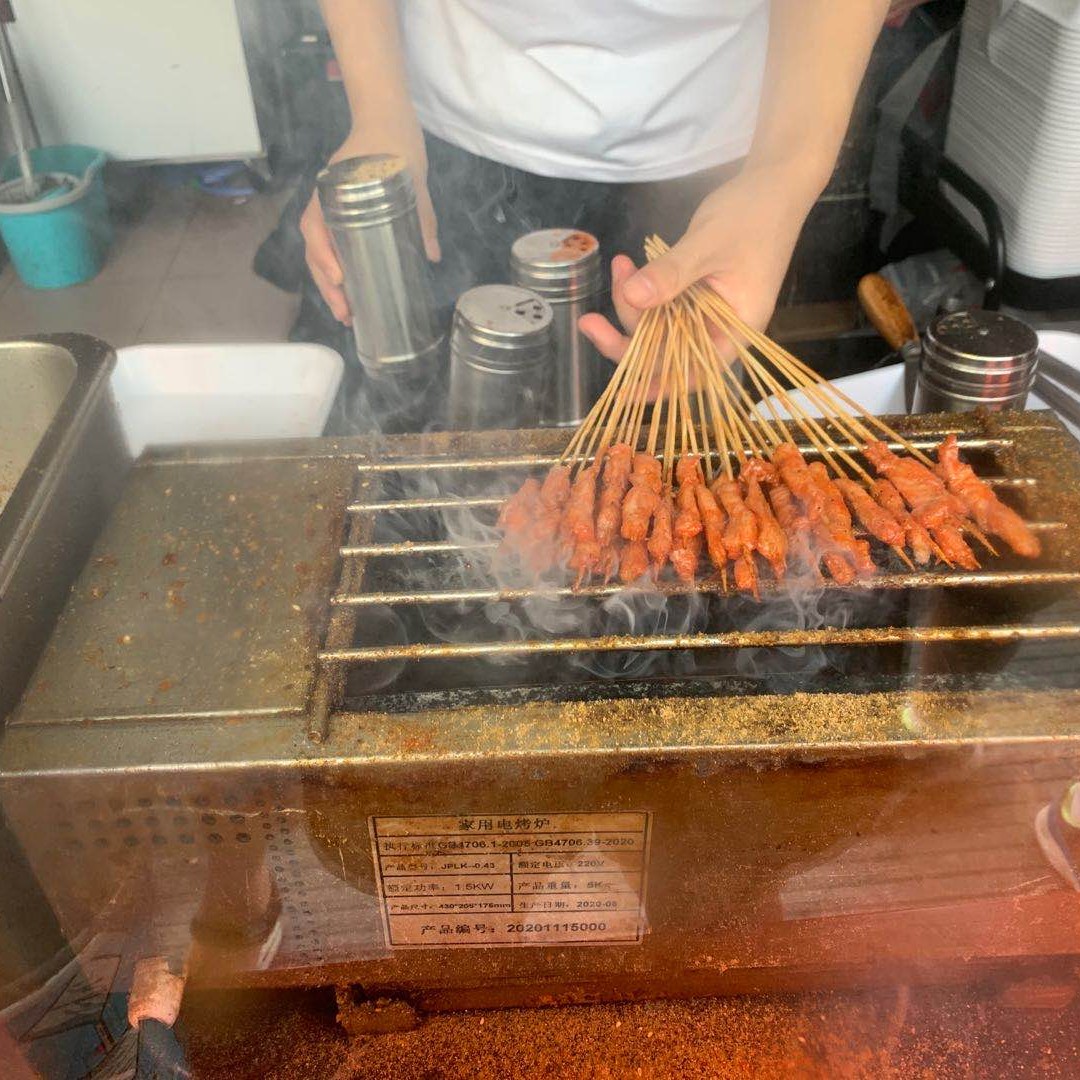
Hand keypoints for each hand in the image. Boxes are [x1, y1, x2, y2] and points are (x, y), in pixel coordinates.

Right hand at [300, 130, 440, 323]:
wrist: (386, 116)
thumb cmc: (395, 142)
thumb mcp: (413, 179)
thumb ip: (422, 214)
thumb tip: (431, 255)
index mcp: (334, 189)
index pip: (317, 226)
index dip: (324, 255)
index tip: (340, 278)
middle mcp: (325, 201)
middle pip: (315, 248)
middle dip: (327, 284)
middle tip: (345, 314)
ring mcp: (331, 208)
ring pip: (320, 251)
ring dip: (328, 284)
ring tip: (345, 313)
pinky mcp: (341, 214)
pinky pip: (331, 244)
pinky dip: (336, 269)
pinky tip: (348, 291)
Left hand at [579, 165, 810, 364]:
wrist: (774, 182)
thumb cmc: (754, 214)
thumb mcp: (709, 244)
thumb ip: (671, 274)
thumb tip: (633, 297)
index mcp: (735, 330)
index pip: (693, 373)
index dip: (656, 385)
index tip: (620, 389)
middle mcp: (720, 328)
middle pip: (667, 352)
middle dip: (627, 337)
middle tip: (589, 320)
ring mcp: (707, 311)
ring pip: (659, 325)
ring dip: (632, 303)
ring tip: (619, 265)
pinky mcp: (695, 293)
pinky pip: (662, 302)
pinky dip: (642, 288)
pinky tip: (627, 266)